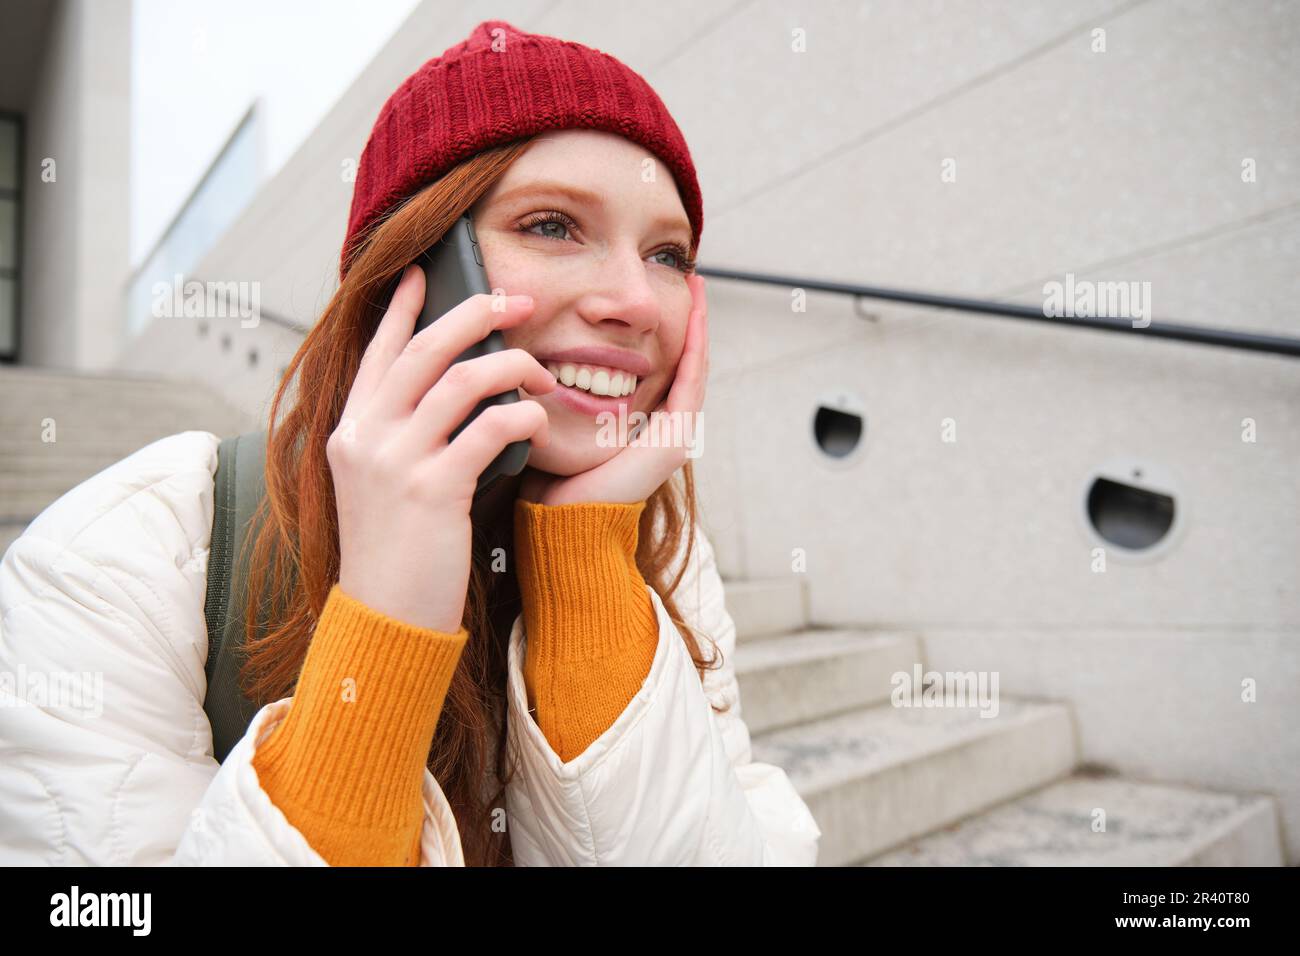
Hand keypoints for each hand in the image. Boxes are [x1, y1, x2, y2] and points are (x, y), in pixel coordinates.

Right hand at [326, 264, 559, 631]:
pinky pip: (489, 429)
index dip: (402, 309)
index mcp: (351, 432)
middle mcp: (366, 437)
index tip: (423, 273)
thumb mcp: (381, 486)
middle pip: (425, 349)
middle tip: (518, 300)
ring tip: (541, 373)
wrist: (385, 619)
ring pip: (462, 380)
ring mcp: (396, 462)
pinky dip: (521, 417)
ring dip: (513, 366)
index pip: (378, 353)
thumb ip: (402, 438)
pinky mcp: (433, 490)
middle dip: (475, 313)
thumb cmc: (396, 553)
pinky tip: (537, 421)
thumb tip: (450, 392)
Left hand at [517, 273, 708, 506]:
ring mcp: (674, 435)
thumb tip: (532, 356)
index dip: (667, 331)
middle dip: (689, 321)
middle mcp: (664, 429)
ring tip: (698, 290)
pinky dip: (695, 350)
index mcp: (641, 426)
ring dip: (698, 328)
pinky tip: (695, 320)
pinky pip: (690, 384)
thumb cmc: (551, 478)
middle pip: (684, 364)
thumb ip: (558, 393)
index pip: (663, 369)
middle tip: (691, 279)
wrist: (564, 518)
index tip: (663, 294)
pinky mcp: (673, 440)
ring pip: (693, 369)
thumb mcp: (558, 422)